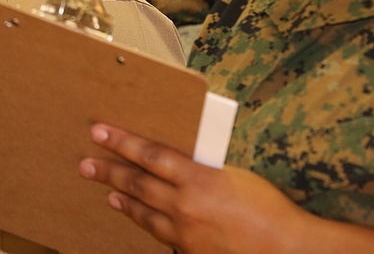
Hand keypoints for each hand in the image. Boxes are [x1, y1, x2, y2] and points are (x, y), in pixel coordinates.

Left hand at [79, 123, 308, 253]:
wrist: (288, 249)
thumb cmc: (269, 207)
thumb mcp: (232, 174)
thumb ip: (200, 168)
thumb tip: (176, 161)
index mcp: (198, 178)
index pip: (149, 154)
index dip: (122, 142)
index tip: (100, 132)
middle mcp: (185, 206)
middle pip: (137, 183)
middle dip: (108, 171)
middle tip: (86, 164)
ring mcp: (185, 233)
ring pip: (144, 213)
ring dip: (123, 199)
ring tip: (107, 192)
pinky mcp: (190, 252)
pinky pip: (162, 235)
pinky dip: (146, 223)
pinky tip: (138, 216)